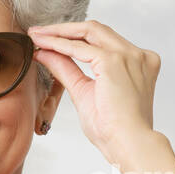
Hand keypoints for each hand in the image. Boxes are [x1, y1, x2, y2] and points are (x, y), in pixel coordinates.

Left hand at [28, 19, 159, 165]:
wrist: (129, 144)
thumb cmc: (115, 129)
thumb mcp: (85, 92)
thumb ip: (68, 70)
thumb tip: (46, 54)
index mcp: (138, 64)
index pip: (103, 41)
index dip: (75, 38)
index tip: (51, 40)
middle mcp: (137, 56)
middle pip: (97, 30)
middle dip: (64, 29)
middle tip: (38, 32)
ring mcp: (128, 56)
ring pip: (89, 31)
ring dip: (59, 33)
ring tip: (37, 36)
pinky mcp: (113, 61)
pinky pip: (79, 47)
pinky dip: (59, 44)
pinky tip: (43, 45)